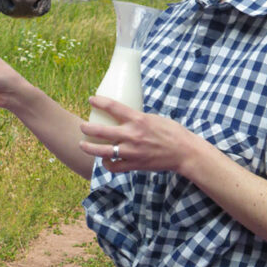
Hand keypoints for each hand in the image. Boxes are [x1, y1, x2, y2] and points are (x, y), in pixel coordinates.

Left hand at [79, 96, 199, 173]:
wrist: (184, 152)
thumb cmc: (173, 132)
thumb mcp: (154, 118)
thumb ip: (138, 118)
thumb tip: (126, 116)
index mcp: (138, 119)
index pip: (112, 107)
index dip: (99, 102)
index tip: (91, 100)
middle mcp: (132, 135)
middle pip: (101, 131)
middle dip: (87, 128)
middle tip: (82, 126)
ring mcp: (132, 151)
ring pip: (103, 151)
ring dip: (89, 148)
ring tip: (82, 145)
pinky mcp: (135, 164)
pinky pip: (114, 166)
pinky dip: (107, 164)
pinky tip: (104, 160)